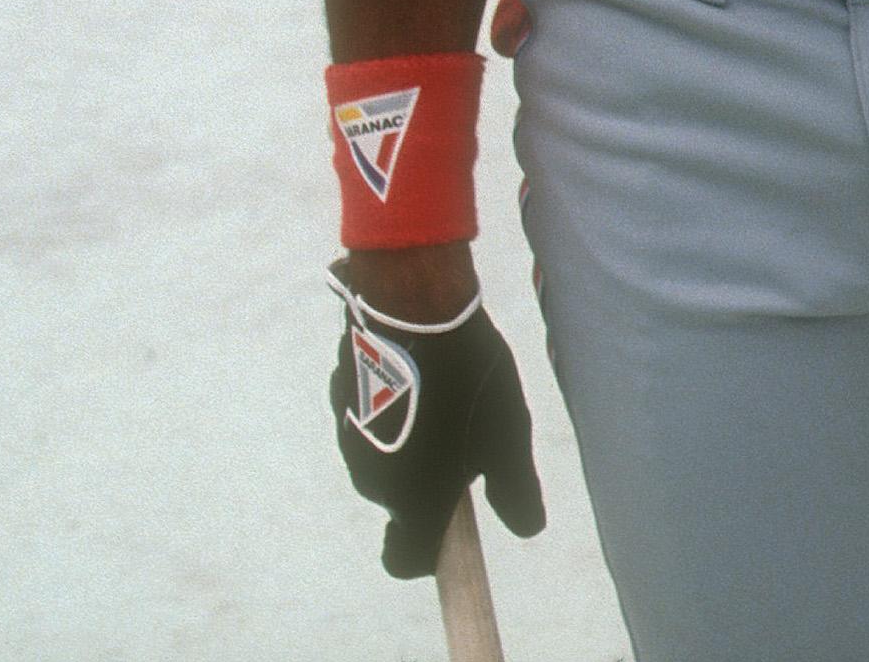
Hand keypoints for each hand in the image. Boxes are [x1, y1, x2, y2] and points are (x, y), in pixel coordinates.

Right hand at [326, 258, 546, 578]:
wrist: (415, 310)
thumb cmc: (469, 379)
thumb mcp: (508, 436)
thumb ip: (515, 489)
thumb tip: (527, 528)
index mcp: (413, 500)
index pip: (405, 559)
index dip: (428, 554)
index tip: (451, 530)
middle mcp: (372, 481)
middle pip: (402, 501)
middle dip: (430, 480)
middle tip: (468, 434)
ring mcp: (350, 440)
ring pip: (386, 457)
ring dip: (413, 440)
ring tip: (447, 394)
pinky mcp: (341, 401)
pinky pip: (372, 420)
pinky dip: (394, 407)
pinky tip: (421, 369)